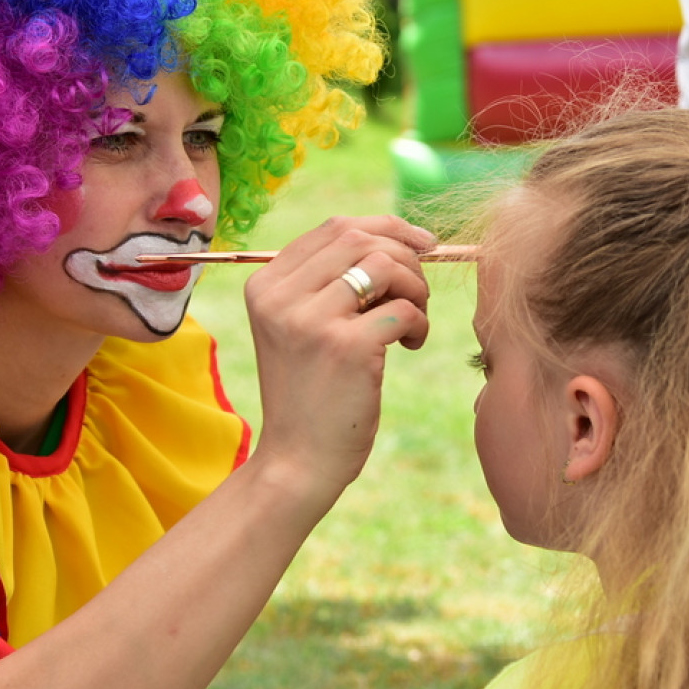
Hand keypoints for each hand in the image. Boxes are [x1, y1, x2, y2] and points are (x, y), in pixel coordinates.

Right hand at [244, 215, 435, 497]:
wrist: (298, 461)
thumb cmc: (312, 393)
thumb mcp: (301, 328)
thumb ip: (330, 283)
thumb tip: (398, 239)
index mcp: (266, 284)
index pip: (335, 226)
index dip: (388, 227)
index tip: (422, 244)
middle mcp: (280, 295)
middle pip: (361, 238)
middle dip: (406, 256)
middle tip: (419, 291)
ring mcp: (310, 320)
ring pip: (386, 266)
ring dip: (416, 289)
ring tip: (413, 323)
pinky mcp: (345, 347)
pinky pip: (403, 309)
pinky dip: (419, 322)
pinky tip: (411, 346)